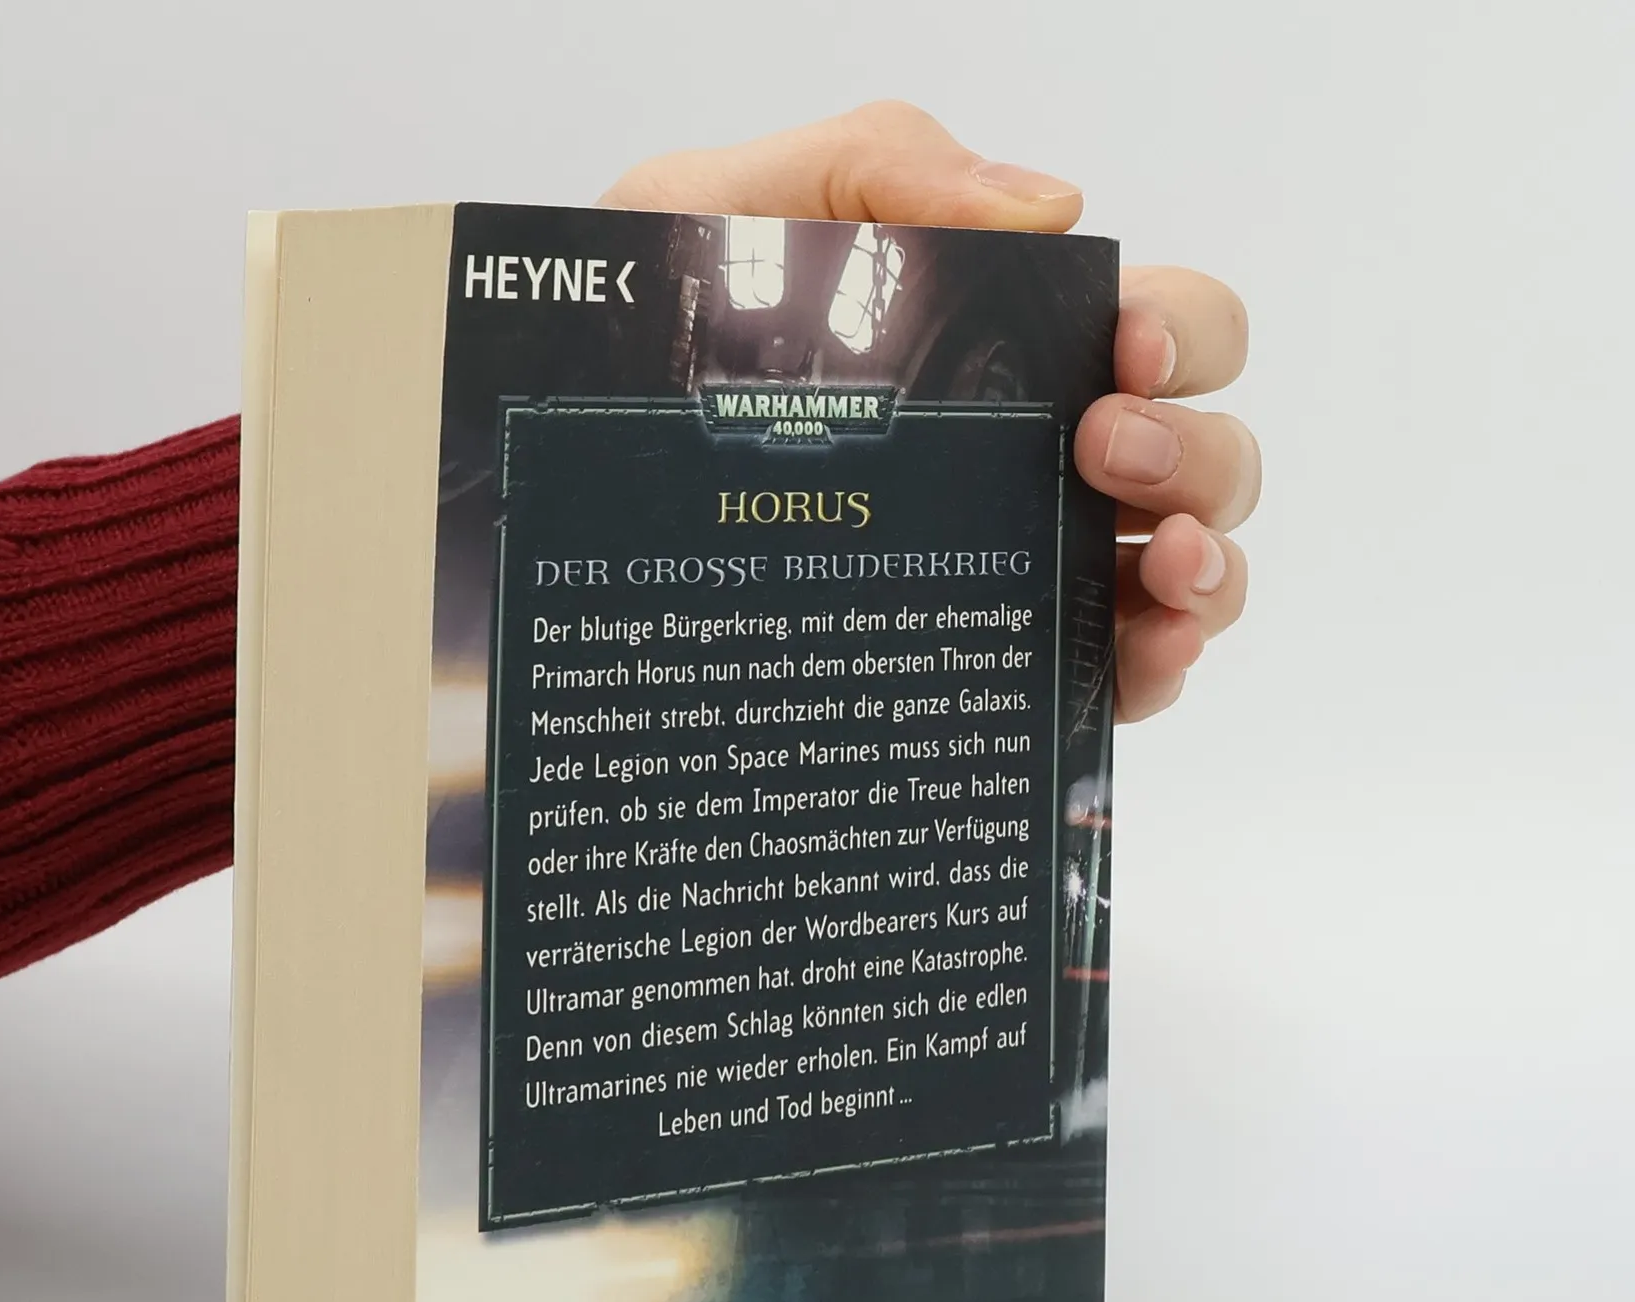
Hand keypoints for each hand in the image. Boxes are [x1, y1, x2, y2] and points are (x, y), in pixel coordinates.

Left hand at [601, 101, 1257, 720]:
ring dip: (1209, 567)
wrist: (550, 455)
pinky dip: (1154, 668)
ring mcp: (1018, 564)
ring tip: (1158, 575)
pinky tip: (1136, 656)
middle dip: (1197, 452)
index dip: (1183, 331)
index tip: (1125, 347)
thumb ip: (876, 169)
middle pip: (1200, 452)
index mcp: (1003, 339)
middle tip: (1102, 452)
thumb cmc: (645, 333)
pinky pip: (1109, 675)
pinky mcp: (984, 661)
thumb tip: (1055, 206)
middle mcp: (1034, 455)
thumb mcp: (726, 209)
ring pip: (1184, 568)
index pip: (1160, 323)